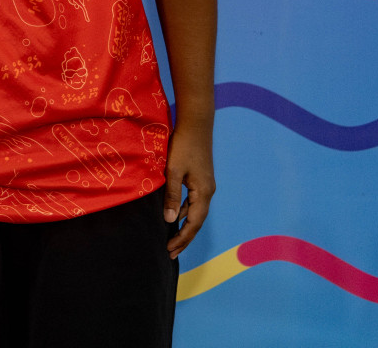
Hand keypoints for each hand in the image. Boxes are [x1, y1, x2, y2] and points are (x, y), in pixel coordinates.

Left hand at [163, 122, 214, 258]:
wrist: (196, 124)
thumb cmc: (183, 145)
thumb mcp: (173, 171)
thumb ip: (172, 195)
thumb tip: (170, 220)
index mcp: (203, 193)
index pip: (193, 223)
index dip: (182, 238)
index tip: (169, 250)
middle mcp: (207, 192)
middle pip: (196, 221)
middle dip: (184, 238)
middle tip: (171, 253)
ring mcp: (205, 185)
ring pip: (195, 212)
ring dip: (184, 226)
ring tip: (172, 239)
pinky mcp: (201, 179)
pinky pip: (193, 202)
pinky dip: (184, 212)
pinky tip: (174, 214)